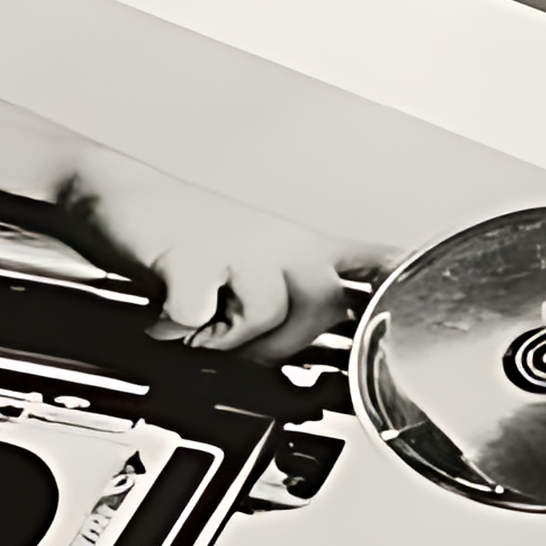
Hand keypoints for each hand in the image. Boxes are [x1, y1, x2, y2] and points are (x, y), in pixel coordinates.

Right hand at [66, 150, 389, 363]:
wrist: (113, 197)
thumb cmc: (190, 236)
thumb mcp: (259, 257)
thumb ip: (298, 299)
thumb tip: (326, 348)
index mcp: (304, 246)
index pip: (376, 261)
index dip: (406, 283)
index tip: (432, 298)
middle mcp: (280, 243)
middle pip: (322, 308)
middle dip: (283, 343)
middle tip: (240, 338)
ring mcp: (238, 246)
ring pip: (266, 320)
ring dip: (226, 340)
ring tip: (201, 323)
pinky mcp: (190, 259)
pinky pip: (201, 319)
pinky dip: (178, 331)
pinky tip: (166, 318)